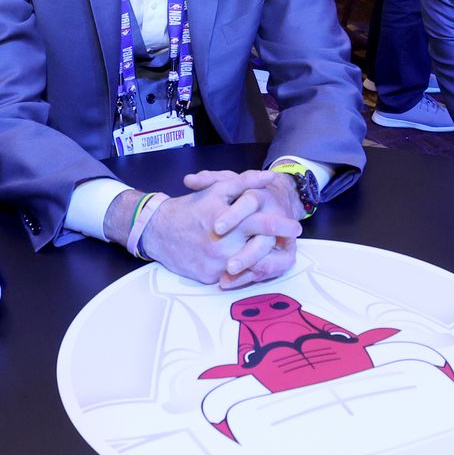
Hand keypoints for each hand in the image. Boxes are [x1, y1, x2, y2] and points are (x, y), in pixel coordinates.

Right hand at [135, 182, 301, 288]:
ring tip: (274, 255)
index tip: (296, 226)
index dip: (283, 225)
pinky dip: (242, 271)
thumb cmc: (190, 208)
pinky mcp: (209, 277)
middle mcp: (224, 245)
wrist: (157, 231)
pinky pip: (232, 278)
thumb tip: (270, 177)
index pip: (263, 224)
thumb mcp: (216, 189)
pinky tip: (249, 265)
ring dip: (264, 261)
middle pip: (261, 249)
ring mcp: (217, 264)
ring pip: (250, 267)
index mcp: (229, 221)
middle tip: (291, 243)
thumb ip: (245, 182)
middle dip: (279, 247)